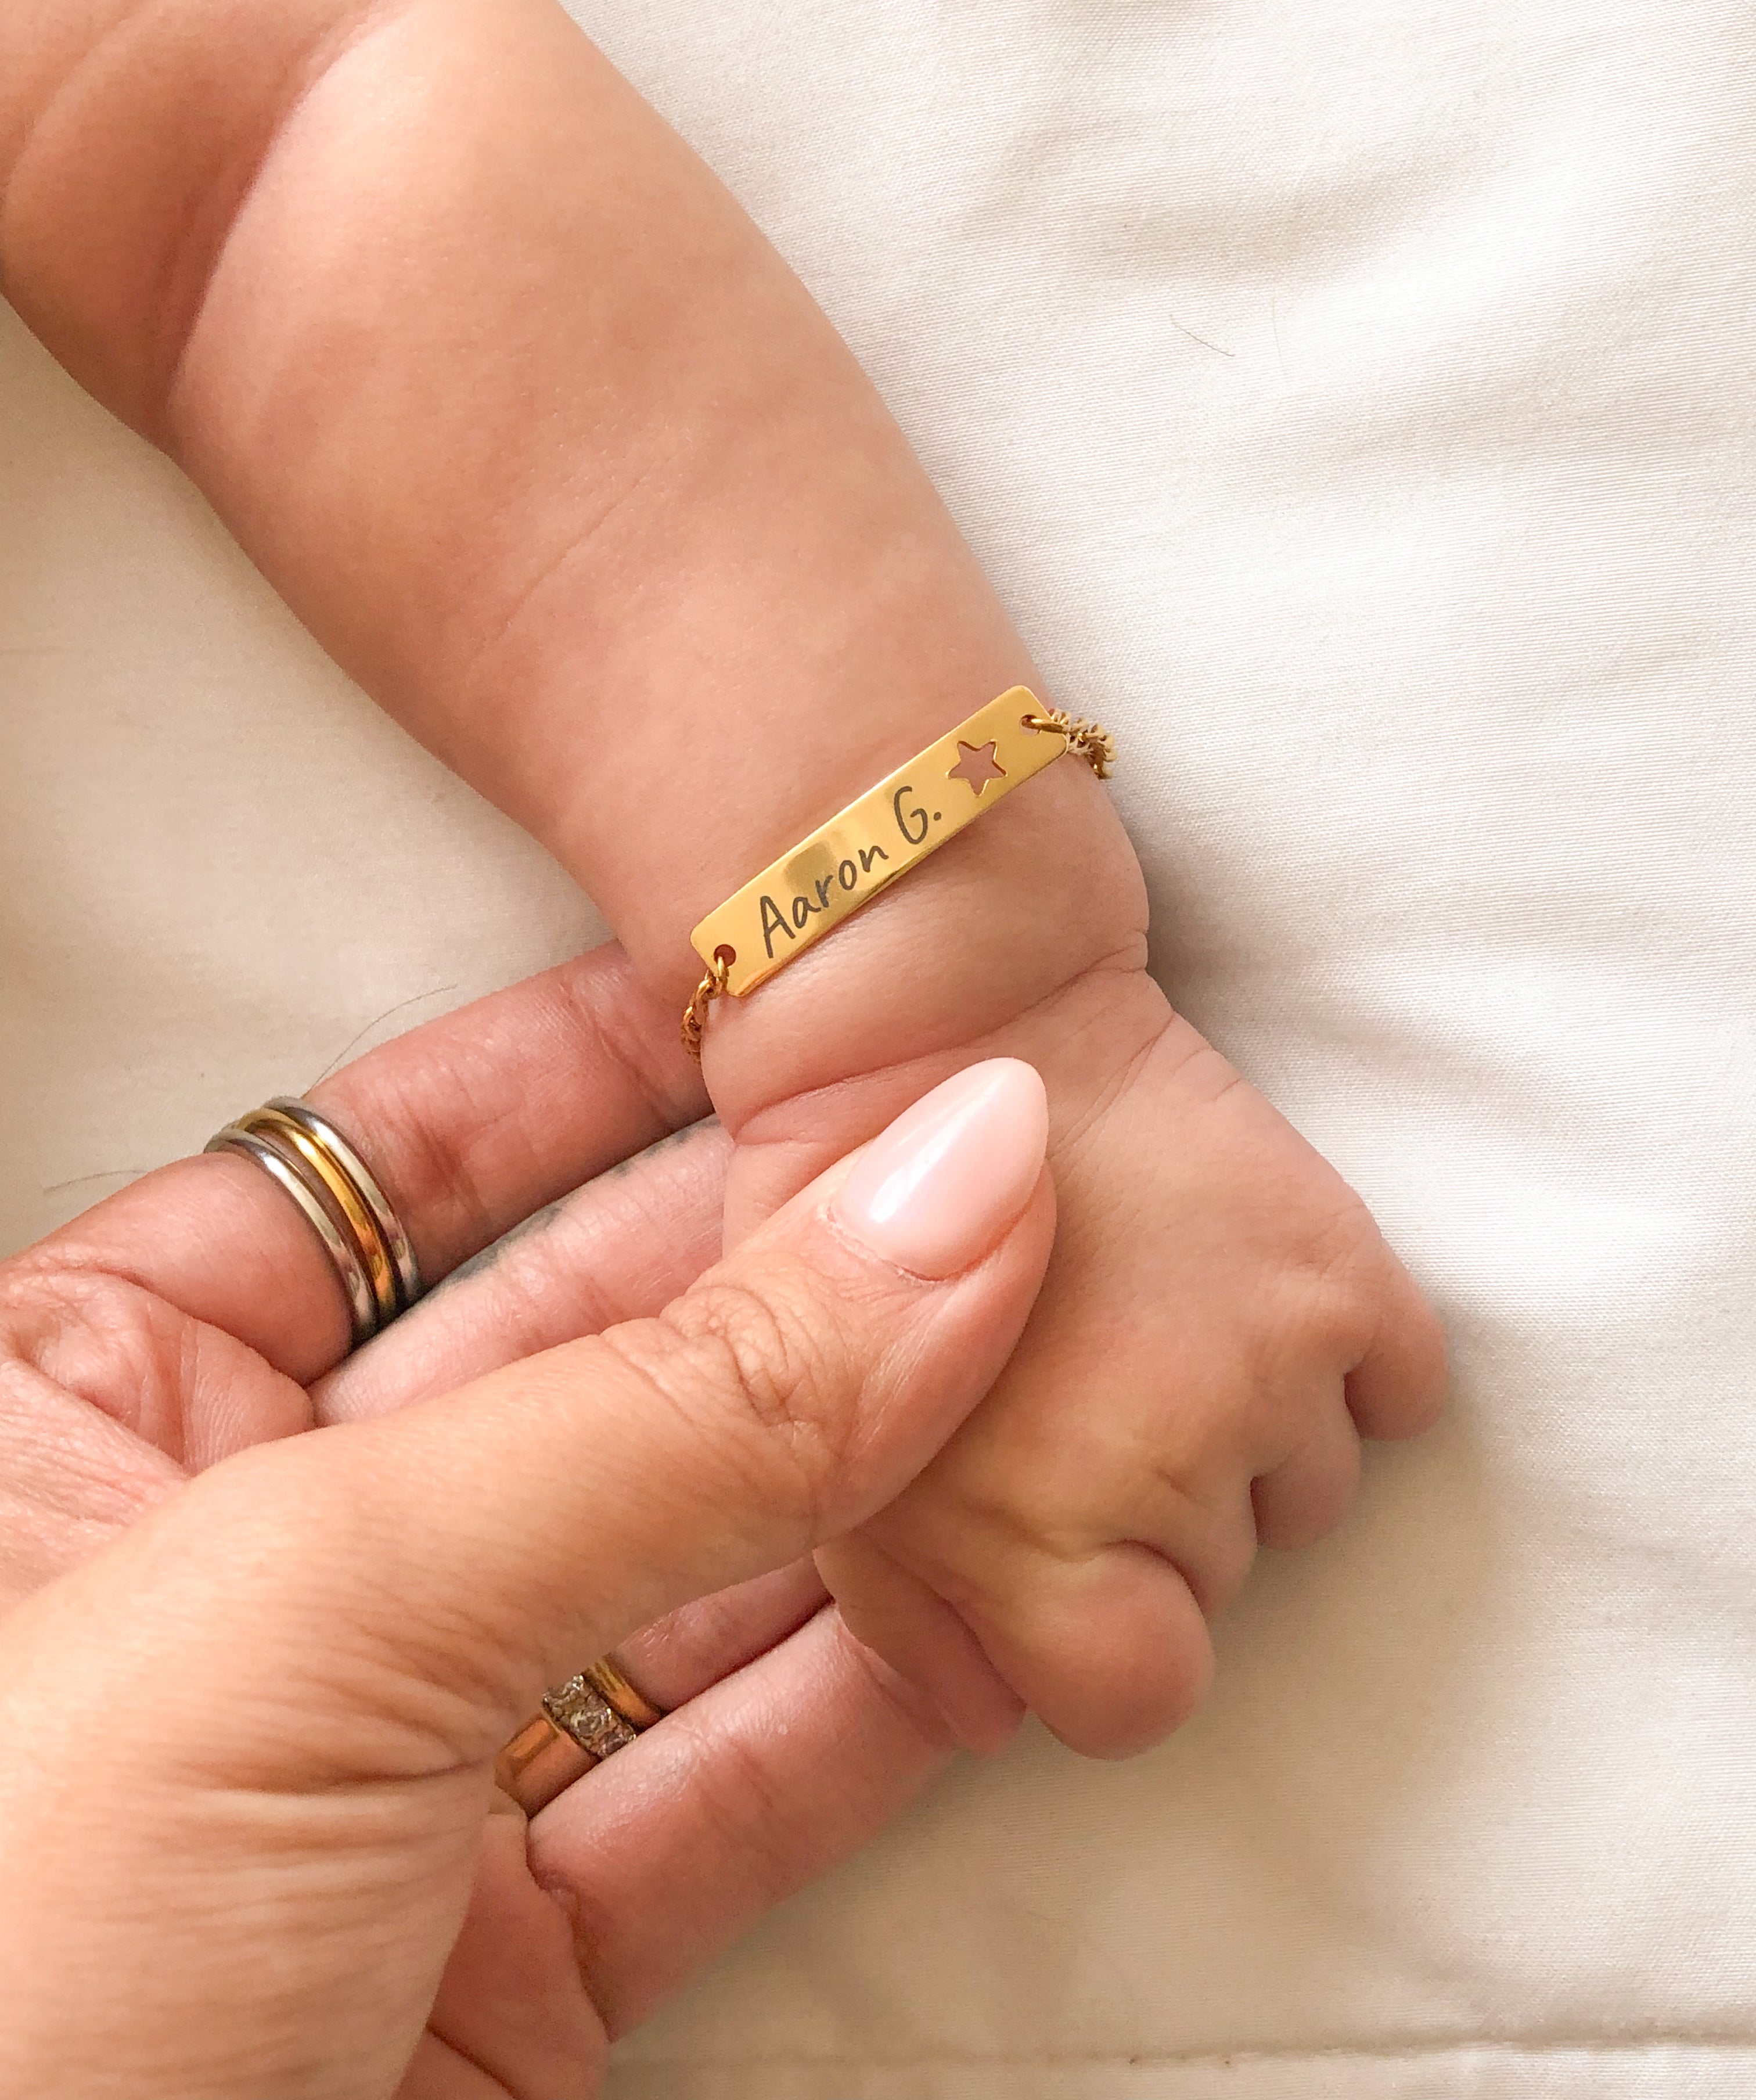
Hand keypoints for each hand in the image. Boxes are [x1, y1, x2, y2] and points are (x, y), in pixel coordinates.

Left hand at [0, 949, 1054, 2097]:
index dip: (604, 1066)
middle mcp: (220, 1566)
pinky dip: (875, 1700)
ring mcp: (365, 1772)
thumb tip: (957, 1188)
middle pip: (563, 1356)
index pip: (386, 1165)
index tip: (804, 990)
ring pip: (672, 1569)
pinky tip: (1013, 1599)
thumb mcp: (310, 1609)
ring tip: (1062, 1363)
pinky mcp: (486, 1970)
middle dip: (786, 1270)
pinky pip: (715, 1783)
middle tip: (996, 1173)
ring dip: (876, 1485)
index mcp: (69, 1406)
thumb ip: (670, 1405)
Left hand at [711, 921, 1448, 1759]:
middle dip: (1157, 1521)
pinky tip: (1253, 1300)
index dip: (1093, 1636)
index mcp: (1025, 1545)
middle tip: (1084, 1391)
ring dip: (1253, 1441)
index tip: (1060, 1551)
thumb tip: (995, 1720)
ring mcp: (1269, 1368)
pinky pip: (1405, 1394)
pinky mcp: (1348, 1274)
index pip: (1136, 1701)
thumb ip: (907, 1624)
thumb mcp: (825, 1459)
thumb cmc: (850, 1245)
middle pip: (1220, 1589)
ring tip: (1157, 1327)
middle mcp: (1166, 1470)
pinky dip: (1356, 1365)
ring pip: (1314, 1496)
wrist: (950, 1027)